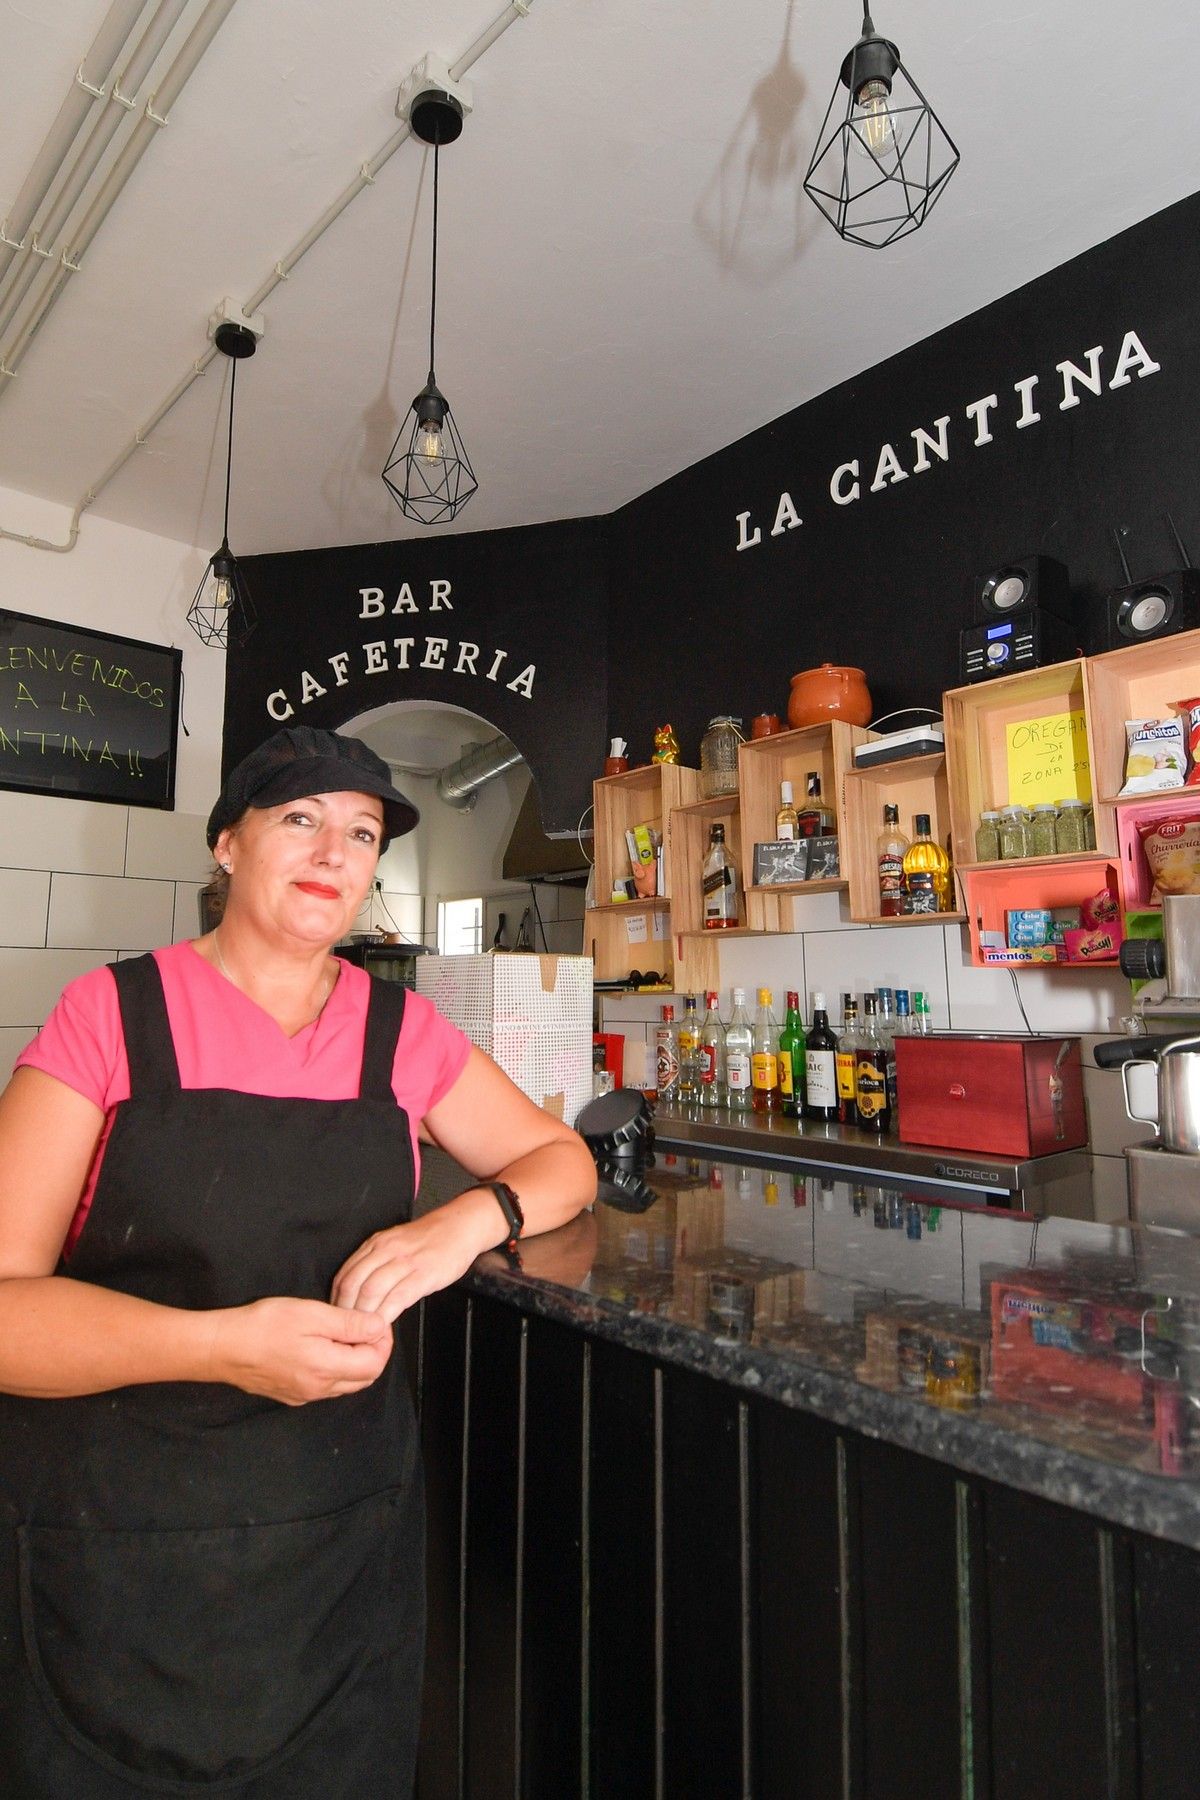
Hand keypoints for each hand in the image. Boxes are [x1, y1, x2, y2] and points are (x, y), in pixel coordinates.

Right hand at [208, 1296, 393, 1405]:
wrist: (221, 1347)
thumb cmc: (263, 1326)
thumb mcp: (311, 1314)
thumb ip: (349, 1324)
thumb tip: (379, 1328)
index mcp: (327, 1369)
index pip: (375, 1364)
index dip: (383, 1342)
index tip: (376, 1322)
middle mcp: (319, 1389)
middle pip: (364, 1378)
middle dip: (372, 1353)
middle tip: (364, 1326)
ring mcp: (304, 1396)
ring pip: (345, 1384)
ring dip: (354, 1362)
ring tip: (343, 1334)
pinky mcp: (290, 1395)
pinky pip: (325, 1387)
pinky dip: (334, 1369)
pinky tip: (321, 1348)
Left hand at [331, 1210, 487, 1323]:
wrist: (461, 1225)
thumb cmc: (430, 1239)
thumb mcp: (395, 1243)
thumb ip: (376, 1263)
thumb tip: (358, 1293)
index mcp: (376, 1243)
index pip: (345, 1274)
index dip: (336, 1300)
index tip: (337, 1318)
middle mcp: (386, 1249)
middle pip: (353, 1284)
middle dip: (345, 1311)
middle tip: (346, 1331)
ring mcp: (405, 1261)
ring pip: (371, 1291)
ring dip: (363, 1316)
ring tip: (362, 1333)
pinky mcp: (424, 1273)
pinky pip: (398, 1297)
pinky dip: (386, 1315)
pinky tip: (383, 1327)